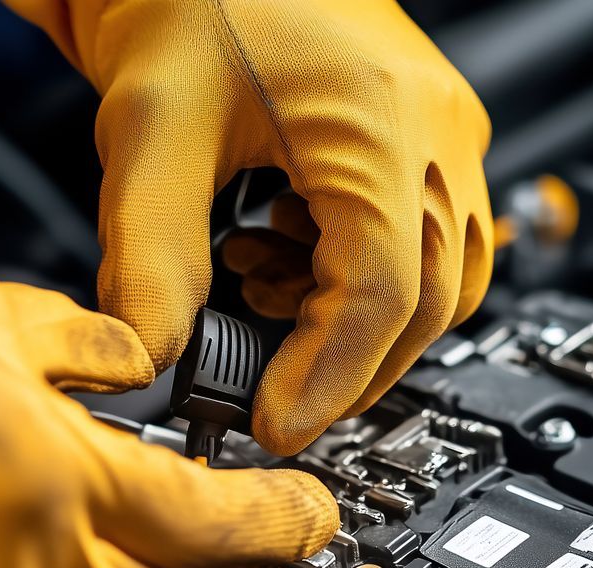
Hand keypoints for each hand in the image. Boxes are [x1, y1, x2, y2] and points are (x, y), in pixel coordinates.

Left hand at [16, 0, 494, 453]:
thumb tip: (154, 358)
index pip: (382, 291)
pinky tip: (286, 260)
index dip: (328, 376)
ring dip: (361, 326)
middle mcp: (434, 128)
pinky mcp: (427, 136)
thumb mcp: (149, 130)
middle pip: (428, 301)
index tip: (272, 420)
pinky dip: (367, 280)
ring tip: (264, 305)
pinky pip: (432, 240)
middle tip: (268, 397)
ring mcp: (444, 130)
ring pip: (444, 280)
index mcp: (380, 122)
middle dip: (346, 368)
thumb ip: (148, 257)